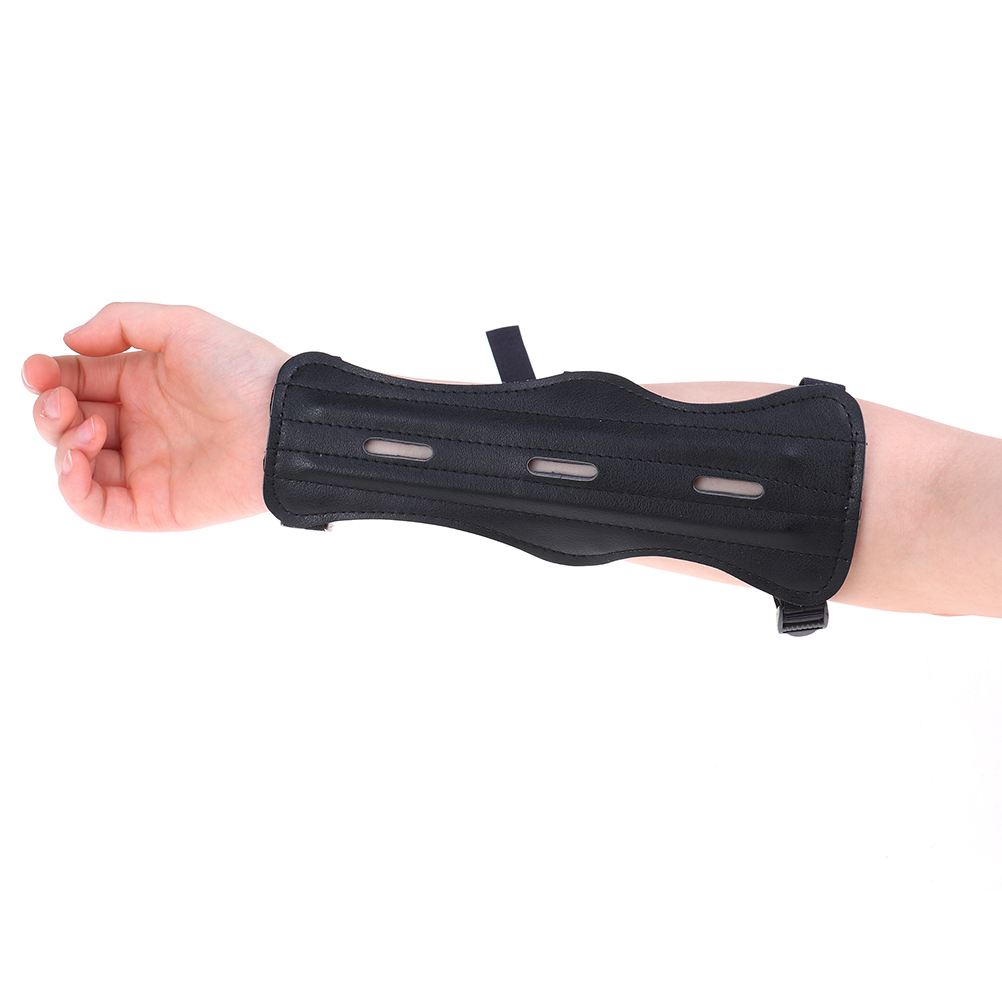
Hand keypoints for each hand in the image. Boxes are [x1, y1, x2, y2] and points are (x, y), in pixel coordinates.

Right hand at [23, 302, 290, 529]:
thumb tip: (68, 341)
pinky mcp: (154, 506)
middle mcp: (139, 426)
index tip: (36, 369)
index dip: (48, 376)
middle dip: (49, 410)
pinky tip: (77, 459)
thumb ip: (121, 323)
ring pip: (74, 465)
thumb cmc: (243, 370)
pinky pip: (96, 507)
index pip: (76, 381)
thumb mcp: (182, 326)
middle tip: (59, 399)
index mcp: (142, 384)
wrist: (284, 421)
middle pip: (66, 424)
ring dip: (61, 444)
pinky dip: (72, 487)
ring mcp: (145, 468)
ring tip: (86, 425)